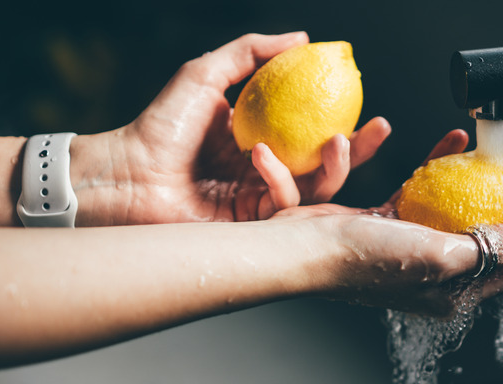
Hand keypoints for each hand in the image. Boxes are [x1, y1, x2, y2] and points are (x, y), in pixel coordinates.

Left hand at [77, 32, 389, 224]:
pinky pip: (283, 204)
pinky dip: (280, 179)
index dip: (346, 121)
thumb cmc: (160, 123)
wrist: (125, 172)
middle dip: (358, 152)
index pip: (313, 134)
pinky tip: (261, 158)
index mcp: (262, 141)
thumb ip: (252, 51)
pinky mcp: (251, 226)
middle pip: (325, 168)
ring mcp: (259, 201)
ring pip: (315, 193)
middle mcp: (265, 173)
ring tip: (334, 141)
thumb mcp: (206, 73)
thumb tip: (303, 38)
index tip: (369, 103)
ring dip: (332, 168)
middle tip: (378, 129)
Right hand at [271, 129, 502, 315]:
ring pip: (460, 210)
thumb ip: (493, 248)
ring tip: (494, 152)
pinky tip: (450, 144)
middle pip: (491, 234)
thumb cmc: (363, 260)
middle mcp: (438, 274)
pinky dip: (440, 170)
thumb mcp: (439, 256)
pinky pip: (426, 194)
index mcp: (456, 292)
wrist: (304, 248)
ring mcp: (414, 248)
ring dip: (479, 180)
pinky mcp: (392, 225)